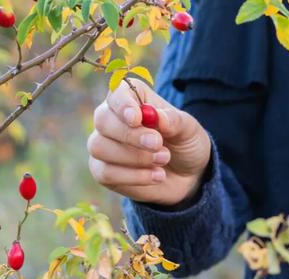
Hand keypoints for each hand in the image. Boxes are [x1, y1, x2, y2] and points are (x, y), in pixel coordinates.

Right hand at [88, 79, 210, 205]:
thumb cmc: (184, 143)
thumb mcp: (189, 129)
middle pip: (103, 119)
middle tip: (157, 143)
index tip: (136, 118)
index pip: (116, 92)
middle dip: (130, 135)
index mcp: (132, 98)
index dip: (122, 104)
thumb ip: (174, 121)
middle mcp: (111, 118)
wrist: (188, 175)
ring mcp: (103, 144)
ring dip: (134, 157)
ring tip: (163, 159)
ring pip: (100, 147)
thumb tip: (157, 117)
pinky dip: (134, 177)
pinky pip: (105, 173)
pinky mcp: (103, 171)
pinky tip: (157, 176)